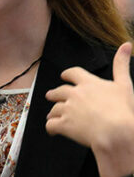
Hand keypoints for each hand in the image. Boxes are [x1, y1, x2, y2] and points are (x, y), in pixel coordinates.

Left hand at [46, 42, 133, 172]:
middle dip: (54, 94)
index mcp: (88, 83)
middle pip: (59, 91)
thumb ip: (121, 65)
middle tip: (51, 95)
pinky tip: (52, 130)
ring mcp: (67, 109)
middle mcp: (75, 94)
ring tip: (51, 116)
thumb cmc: (123, 110)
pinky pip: (51, 125)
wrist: (116, 132)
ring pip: (54, 109)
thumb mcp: (124, 84)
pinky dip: (50, 127)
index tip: (64, 76)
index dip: (67, 74)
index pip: (72, 73)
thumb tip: (126, 44)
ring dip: (52, 112)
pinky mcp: (64, 124)